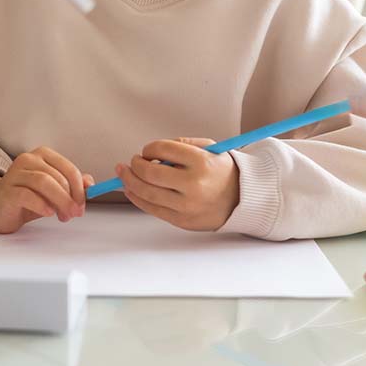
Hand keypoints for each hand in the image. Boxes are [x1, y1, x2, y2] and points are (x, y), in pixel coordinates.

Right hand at [0, 147, 93, 233]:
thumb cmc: (26, 197)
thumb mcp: (53, 191)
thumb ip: (71, 186)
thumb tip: (90, 184)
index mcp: (42, 156)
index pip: (68, 168)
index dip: (79, 187)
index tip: (83, 203)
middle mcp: (27, 160)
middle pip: (56, 176)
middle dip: (70, 197)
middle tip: (75, 213)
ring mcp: (14, 174)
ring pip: (43, 182)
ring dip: (59, 201)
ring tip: (64, 216)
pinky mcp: (6, 190)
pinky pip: (26, 194)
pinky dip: (41, 204)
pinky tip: (48, 212)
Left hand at [116, 138, 238, 230]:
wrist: (242, 199)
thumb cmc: (222, 172)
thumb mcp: (209, 148)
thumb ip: (180, 145)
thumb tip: (151, 153)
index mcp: (201, 161)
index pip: (162, 149)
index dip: (149, 149)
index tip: (147, 151)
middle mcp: (193, 184)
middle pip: (149, 174)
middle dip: (134, 166)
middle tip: (130, 162)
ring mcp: (187, 205)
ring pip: (147, 193)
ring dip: (129, 182)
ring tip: (123, 174)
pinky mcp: (182, 220)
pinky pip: (153, 209)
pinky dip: (137, 199)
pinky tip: (130, 190)